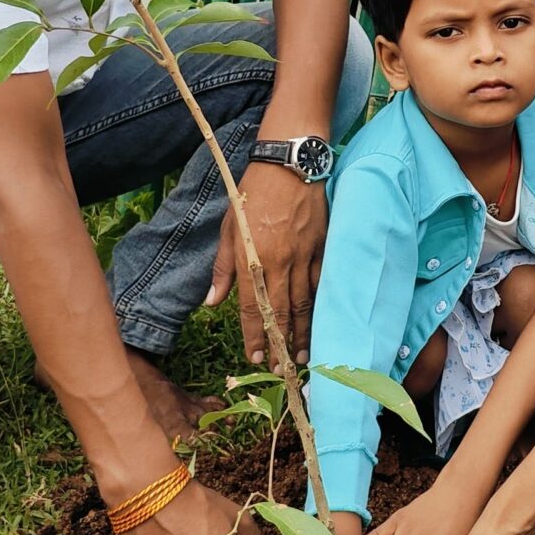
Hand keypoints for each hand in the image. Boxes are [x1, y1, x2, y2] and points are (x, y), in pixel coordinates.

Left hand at [210, 159, 326, 365]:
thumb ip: (223, 267)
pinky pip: (321, 285)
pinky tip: (320, 325)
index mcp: (252, 257)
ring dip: (302, 333)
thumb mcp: (229, 226)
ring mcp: (304, 256)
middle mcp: (279, 262)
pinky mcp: (322, 248)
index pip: (250, 307)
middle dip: (278, 344)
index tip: (253, 358)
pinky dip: (320, 308)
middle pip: (279, 312)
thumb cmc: (253, 193)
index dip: (252, 335)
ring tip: (301, 357)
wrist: (290, 164)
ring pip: (304, 304)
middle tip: (279, 370)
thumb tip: (212, 302)